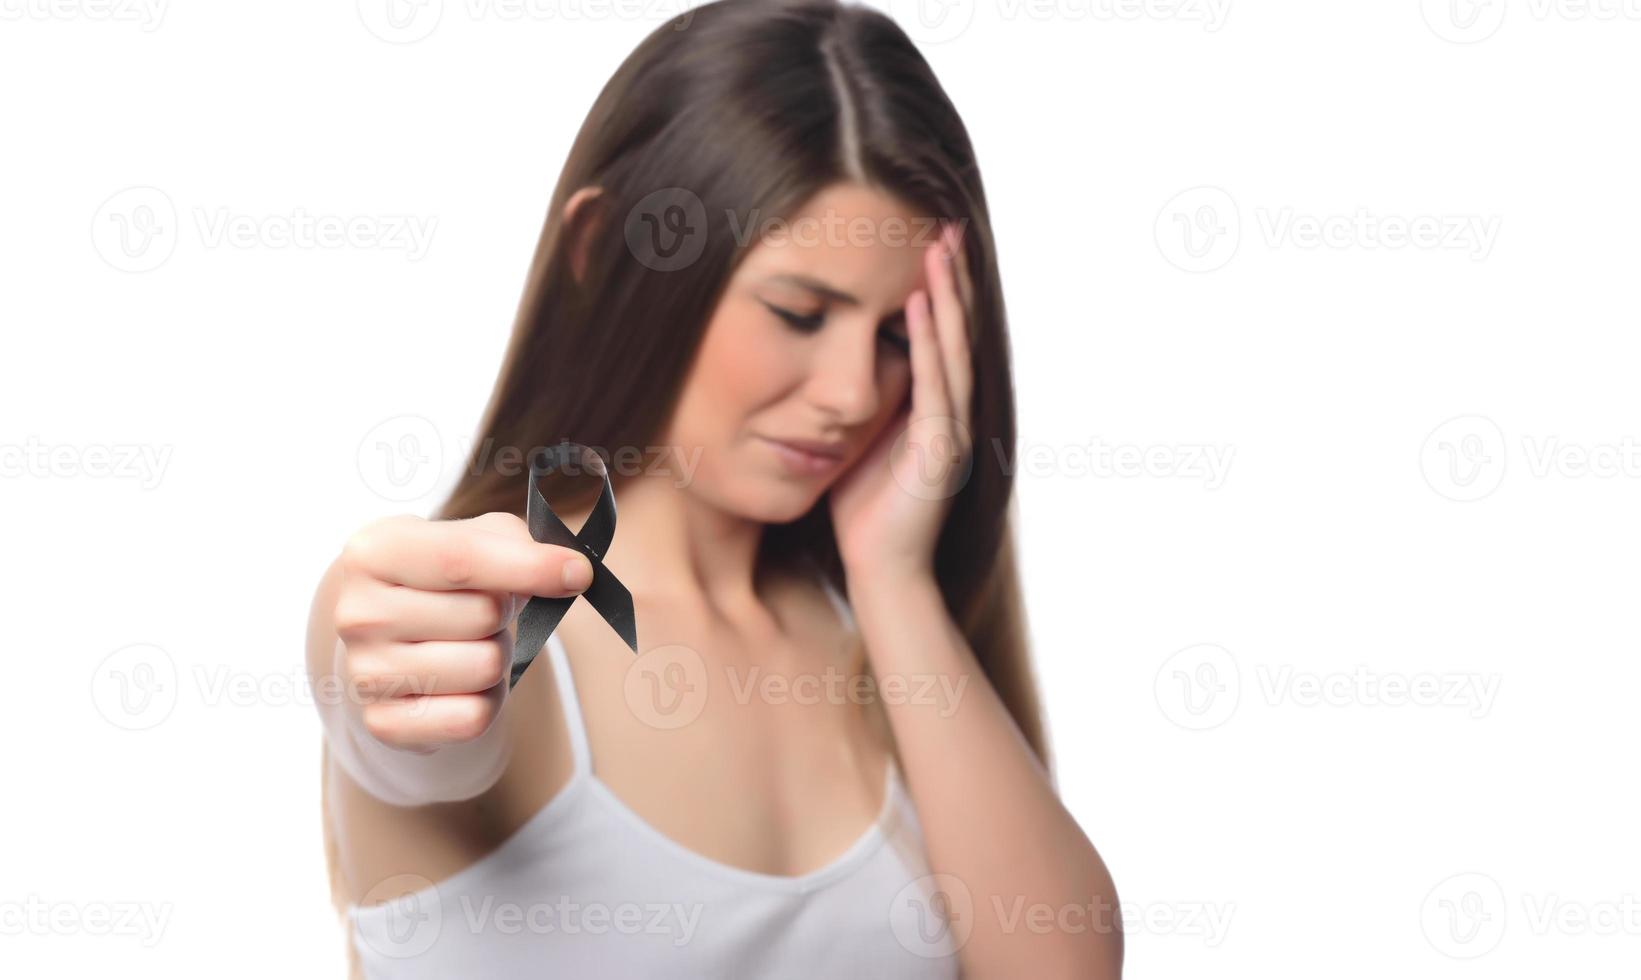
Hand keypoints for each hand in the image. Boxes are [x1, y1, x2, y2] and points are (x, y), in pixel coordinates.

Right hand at [331, 511, 593, 750]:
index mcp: (373, 551)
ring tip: (468, 642)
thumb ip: (518, 542)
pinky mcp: (384, 723)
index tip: (578, 573)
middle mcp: (358, 613)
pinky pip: (472, 718)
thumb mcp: (471, 537)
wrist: (384, 628)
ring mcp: (365, 673)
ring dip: (498, 657)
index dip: (530, 566)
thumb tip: (569, 572)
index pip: (461, 559)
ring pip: (484, 668)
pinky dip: (487, 701)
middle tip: (482, 610)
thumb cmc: (439, 575)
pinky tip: (463, 681)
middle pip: (483, 616)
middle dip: (504, 612)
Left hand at [829, 220, 975, 582]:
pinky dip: (927, 343)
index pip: (943, 337)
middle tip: (946, 226)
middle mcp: (955, 414)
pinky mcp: (940, 450)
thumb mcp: (859, 441)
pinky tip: (916, 306)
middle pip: (957, 332)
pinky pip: (935, 385)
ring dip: (945, 297)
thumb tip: (839, 364)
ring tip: (936, 250)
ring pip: (952, 349)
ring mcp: (953, 431)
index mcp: (938, 411)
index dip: (942, 291)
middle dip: (953, 279)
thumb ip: (863, 402)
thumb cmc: (864, 513)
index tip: (931, 242)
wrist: (882, 572)